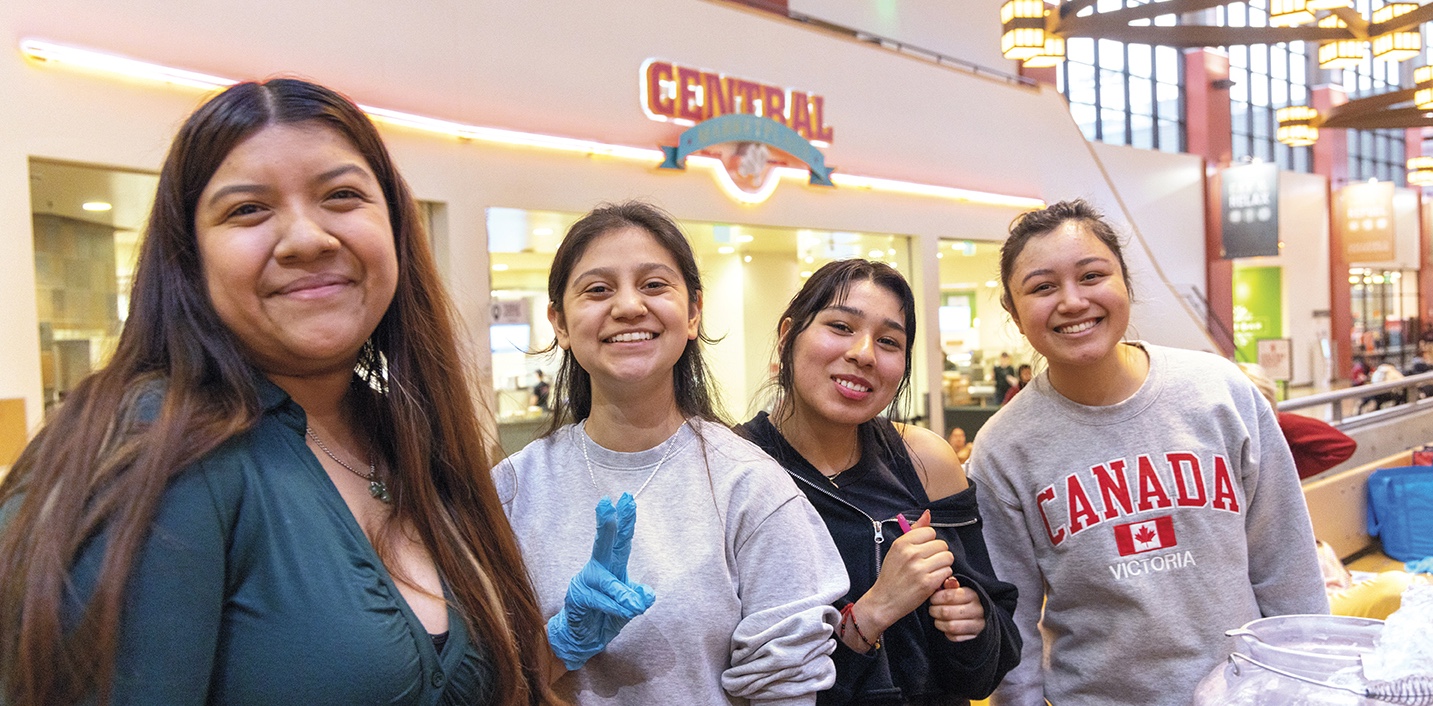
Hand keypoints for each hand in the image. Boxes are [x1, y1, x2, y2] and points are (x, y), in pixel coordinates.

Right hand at [547, 493, 655, 670]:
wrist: (583, 639)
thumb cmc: (605, 617)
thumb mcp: (628, 609)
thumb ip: (636, 599)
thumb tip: (648, 595)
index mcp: (613, 566)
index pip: (621, 540)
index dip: (625, 520)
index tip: (627, 499)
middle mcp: (598, 569)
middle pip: (604, 543)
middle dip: (608, 523)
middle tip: (611, 502)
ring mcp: (585, 582)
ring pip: (607, 580)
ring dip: (622, 594)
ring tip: (635, 606)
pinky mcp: (577, 597)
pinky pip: (599, 600)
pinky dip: (613, 607)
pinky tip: (623, 611)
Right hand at [863, 510, 952, 630]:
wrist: (884, 601)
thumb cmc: (891, 575)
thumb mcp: (897, 550)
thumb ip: (914, 531)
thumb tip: (928, 514)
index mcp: (902, 543)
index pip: (930, 532)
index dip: (930, 542)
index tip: (924, 550)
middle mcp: (910, 554)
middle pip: (941, 545)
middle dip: (939, 554)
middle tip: (929, 563)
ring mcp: (919, 569)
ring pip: (947, 557)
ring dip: (943, 565)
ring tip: (932, 571)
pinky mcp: (927, 583)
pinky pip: (947, 572)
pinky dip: (943, 577)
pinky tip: (932, 580)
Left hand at [929, 576, 985, 641]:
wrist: (981, 614)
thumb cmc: (964, 599)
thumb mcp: (959, 589)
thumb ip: (951, 585)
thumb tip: (946, 581)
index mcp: (972, 594)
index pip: (949, 596)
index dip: (936, 598)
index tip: (932, 599)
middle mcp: (977, 609)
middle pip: (947, 612)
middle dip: (934, 611)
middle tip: (932, 609)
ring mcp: (977, 624)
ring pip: (950, 626)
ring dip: (938, 623)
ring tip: (936, 619)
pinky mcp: (975, 636)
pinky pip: (955, 637)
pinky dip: (947, 633)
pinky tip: (945, 627)